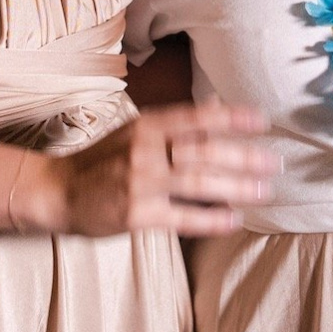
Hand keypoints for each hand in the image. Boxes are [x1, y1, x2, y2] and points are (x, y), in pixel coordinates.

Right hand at [36, 101, 274, 237]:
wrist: (57, 191)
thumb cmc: (102, 161)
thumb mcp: (134, 132)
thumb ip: (172, 126)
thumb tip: (216, 111)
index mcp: (146, 126)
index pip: (195, 117)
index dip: (231, 117)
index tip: (263, 119)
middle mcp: (144, 149)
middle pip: (202, 150)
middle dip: (243, 156)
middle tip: (275, 162)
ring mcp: (140, 182)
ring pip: (197, 181)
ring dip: (235, 186)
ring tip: (264, 191)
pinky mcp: (136, 214)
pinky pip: (181, 216)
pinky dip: (210, 218)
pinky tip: (233, 219)